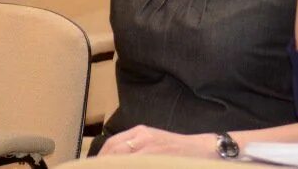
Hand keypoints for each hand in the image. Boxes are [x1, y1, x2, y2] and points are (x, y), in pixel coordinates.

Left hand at [98, 125, 213, 157]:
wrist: (204, 150)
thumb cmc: (179, 150)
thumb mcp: (155, 142)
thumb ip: (137, 148)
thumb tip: (115, 161)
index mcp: (140, 132)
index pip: (111, 145)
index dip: (99, 160)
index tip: (94, 167)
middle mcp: (143, 137)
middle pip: (112, 153)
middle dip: (102, 165)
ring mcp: (150, 148)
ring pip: (122, 160)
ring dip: (113, 166)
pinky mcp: (157, 156)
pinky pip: (135, 164)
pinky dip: (126, 166)